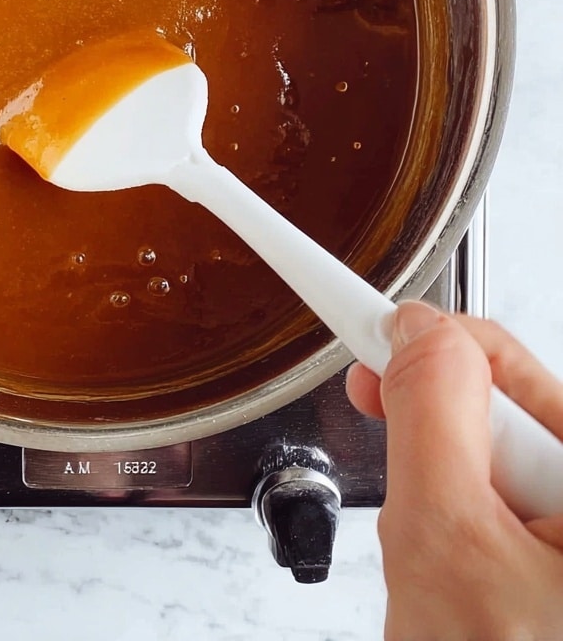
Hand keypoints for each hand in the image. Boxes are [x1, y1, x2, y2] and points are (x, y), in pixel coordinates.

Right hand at [346, 300, 562, 640]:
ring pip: (500, 469)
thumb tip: (415, 332)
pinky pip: (509, 511)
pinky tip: (470, 593)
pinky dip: (470, 538)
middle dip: (441, 452)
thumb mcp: (447, 544)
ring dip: (452, 507)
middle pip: (507, 417)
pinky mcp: (558, 554)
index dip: (420, 341)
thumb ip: (428, 418)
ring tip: (452, 584)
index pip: (501, 363)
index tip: (356, 305)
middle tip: (422, 510)